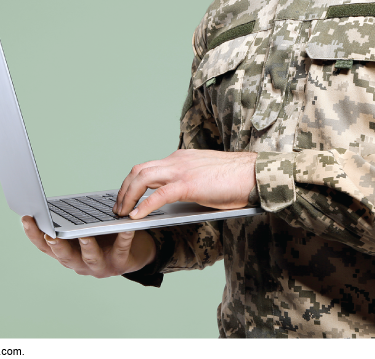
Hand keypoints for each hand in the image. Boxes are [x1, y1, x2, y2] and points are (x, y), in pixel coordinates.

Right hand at [21, 216, 155, 277]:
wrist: (133, 252)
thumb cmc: (103, 236)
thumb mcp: (83, 229)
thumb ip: (71, 221)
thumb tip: (54, 202)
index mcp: (68, 253)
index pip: (45, 246)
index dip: (34, 235)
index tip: (26, 219)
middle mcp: (80, 263)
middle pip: (65, 256)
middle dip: (56, 246)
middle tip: (50, 235)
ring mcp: (100, 265)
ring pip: (91, 257)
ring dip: (87, 246)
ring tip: (85, 235)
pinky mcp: (121, 262)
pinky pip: (122, 249)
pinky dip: (123, 238)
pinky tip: (124, 228)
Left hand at [114, 149, 256, 218]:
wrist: (256, 174)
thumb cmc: (237, 179)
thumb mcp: (206, 179)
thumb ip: (188, 184)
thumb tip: (174, 202)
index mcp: (181, 158)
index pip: (148, 167)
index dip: (133, 183)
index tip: (126, 197)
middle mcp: (177, 160)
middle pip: (139, 170)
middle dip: (124, 189)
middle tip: (118, 207)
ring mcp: (182, 171)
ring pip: (142, 178)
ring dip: (128, 197)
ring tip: (123, 213)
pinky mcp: (189, 184)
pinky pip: (158, 195)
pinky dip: (144, 205)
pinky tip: (137, 217)